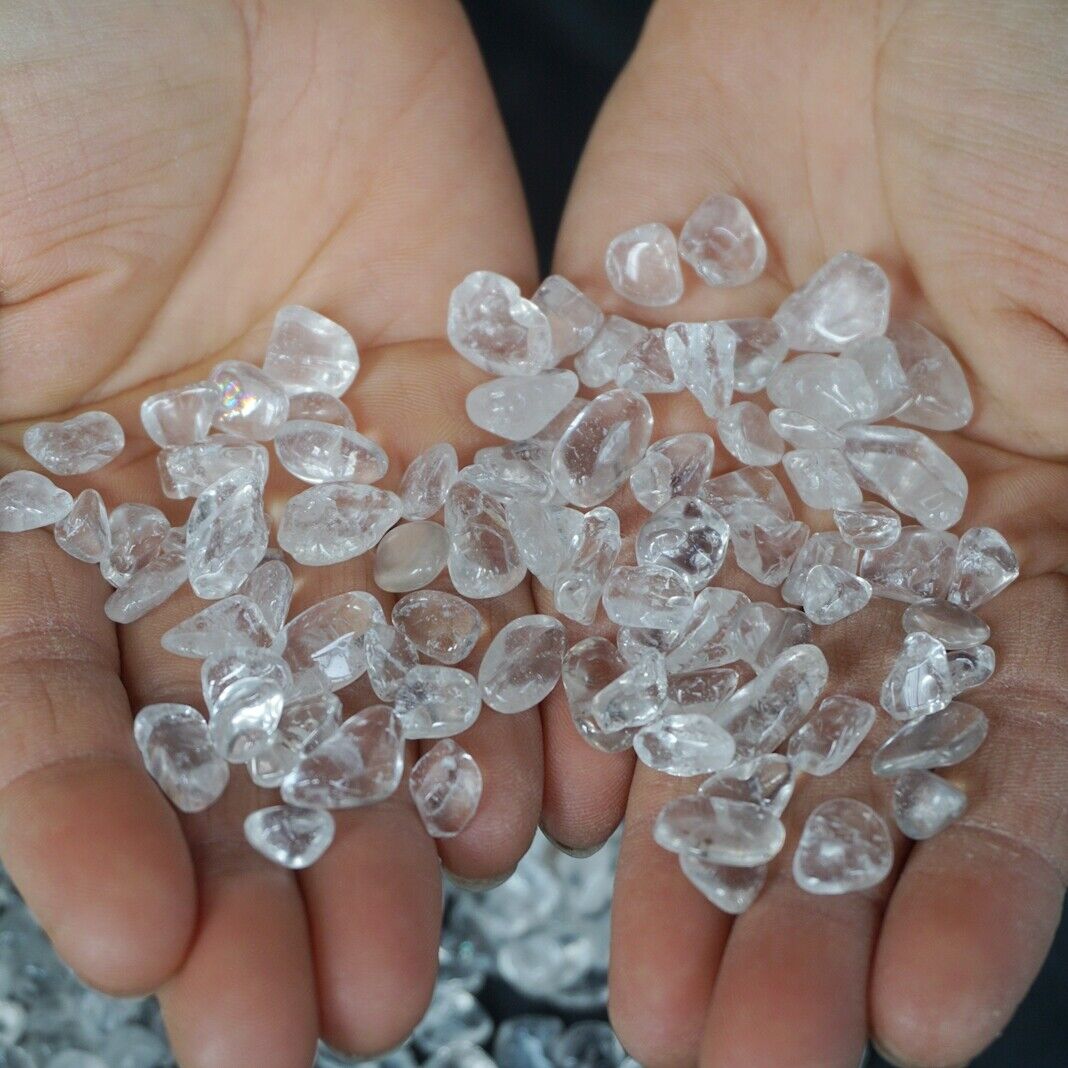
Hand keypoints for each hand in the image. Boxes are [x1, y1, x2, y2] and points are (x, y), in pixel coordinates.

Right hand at [0, 3, 542, 1063]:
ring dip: (414, 808)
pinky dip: (530, 674)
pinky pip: (511, 564)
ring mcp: (348, 468)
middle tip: (326, 1020)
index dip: (97, 839)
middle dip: (280, 875)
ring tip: (452, 932)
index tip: (143, 958)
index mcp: (34, 504)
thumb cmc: (22, 86)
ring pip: (388, 672)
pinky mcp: (477, 409)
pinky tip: (549, 788)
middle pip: (243, 730)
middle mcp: (199, 513)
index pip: (57, 718)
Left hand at [539, 1, 1067, 1064]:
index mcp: (1020, 537)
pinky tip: (540, 801)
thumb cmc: (1057, 118)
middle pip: (822, 759)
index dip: (967, 893)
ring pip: (687, 694)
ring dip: (665, 847)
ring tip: (640, 997)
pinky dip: (558, 681)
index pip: (992, 761)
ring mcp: (727, 485)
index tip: (923, 1025)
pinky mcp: (609, 417)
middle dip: (787, 913)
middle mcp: (862, 536)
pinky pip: (575, 573)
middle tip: (730, 1061)